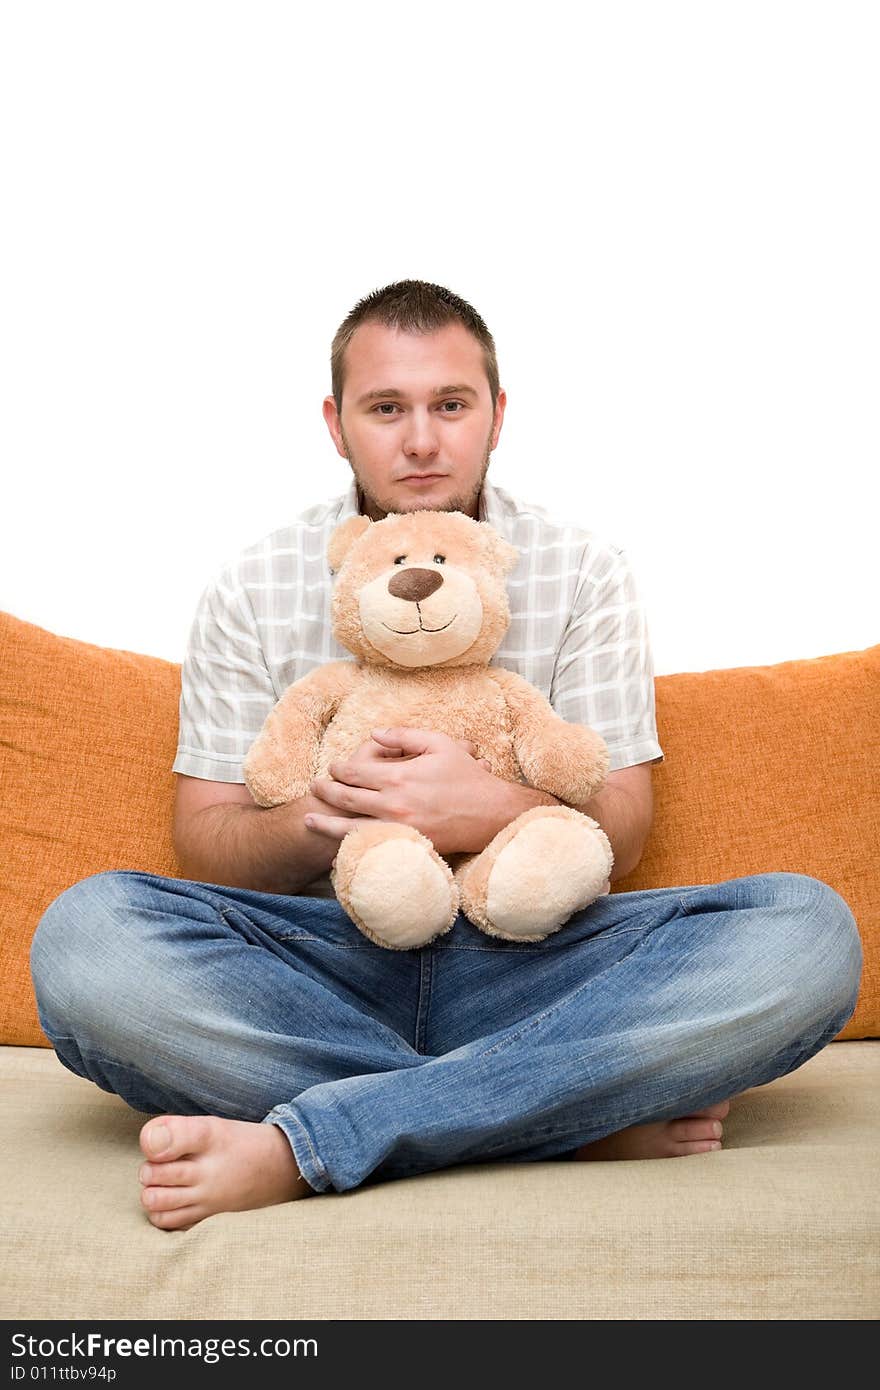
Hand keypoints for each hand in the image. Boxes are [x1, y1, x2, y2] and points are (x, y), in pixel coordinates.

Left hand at [305, 727, 494, 854]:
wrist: (491, 813)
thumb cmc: (466, 776)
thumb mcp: (439, 744)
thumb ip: (404, 736)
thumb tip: (375, 733)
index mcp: (399, 776)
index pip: (356, 772)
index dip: (339, 768)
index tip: (332, 767)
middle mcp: (393, 803)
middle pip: (347, 798)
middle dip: (326, 792)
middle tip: (314, 787)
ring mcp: (398, 828)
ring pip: (350, 827)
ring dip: (326, 823)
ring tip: (309, 819)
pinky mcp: (406, 844)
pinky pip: (370, 846)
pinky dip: (349, 845)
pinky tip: (336, 845)